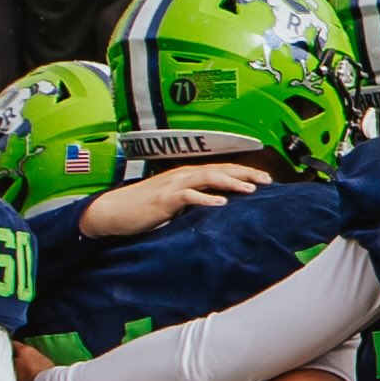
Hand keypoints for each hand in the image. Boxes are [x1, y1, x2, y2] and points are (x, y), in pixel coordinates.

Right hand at [84, 160, 269, 238]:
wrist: (112, 211)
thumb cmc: (142, 207)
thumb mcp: (173, 201)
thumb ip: (193, 199)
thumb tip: (217, 206)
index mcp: (186, 175)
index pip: (221, 169)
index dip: (243, 171)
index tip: (265, 178)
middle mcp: (182, 176)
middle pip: (220, 169)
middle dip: (245, 172)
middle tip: (267, 180)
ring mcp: (173, 186)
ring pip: (208, 177)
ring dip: (231, 182)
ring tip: (250, 188)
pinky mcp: (163, 199)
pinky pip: (188, 196)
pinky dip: (205, 198)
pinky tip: (220, 203)